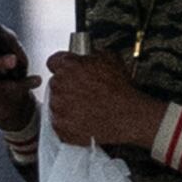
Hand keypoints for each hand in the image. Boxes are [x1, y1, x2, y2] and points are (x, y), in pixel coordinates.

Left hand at [45, 49, 169, 152]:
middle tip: (83, 93)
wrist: (127, 116)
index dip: (62, 67)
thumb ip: (92, 56)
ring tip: (85, 108)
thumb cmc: (120, 91)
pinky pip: (59, 123)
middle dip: (66, 87)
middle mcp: (59, 85)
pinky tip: (83, 120)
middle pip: (56, 84)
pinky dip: (69, 123)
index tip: (67, 72)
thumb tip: (90, 57)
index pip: (54, 62)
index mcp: (68, 66)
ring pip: (56, 104)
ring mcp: (58, 107)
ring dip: (66, 105)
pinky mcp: (60, 126)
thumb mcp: (110, 59)